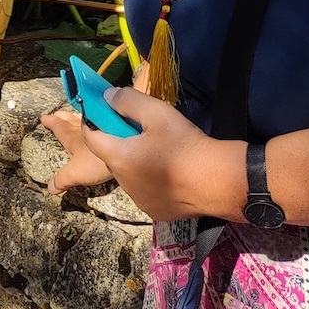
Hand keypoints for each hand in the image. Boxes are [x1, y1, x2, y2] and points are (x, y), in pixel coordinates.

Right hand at [40, 106, 113, 193]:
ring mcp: (100, 127)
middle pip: (72, 121)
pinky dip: (97, 119)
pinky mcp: (114, 129)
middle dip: (64, 117)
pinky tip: (102, 122)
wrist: (122, 152)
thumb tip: (50, 188)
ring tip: (76, 114)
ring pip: (86, 119)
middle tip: (57, 113)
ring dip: (79, 117)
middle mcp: (85, 130)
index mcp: (74, 138)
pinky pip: (101, 121)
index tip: (44, 117)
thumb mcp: (76, 173)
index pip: (60, 128)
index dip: (52, 123)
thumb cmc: (96, 162)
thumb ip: (62, 179)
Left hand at [76, 87, 241, 222]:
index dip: (93, 121)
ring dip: (134, 160)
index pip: (91, 137)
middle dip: (119, 140)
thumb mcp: (157, 112)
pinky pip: (143, 190)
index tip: (104, 110)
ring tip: (158, 149)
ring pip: (128, 174)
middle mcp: (124, 183)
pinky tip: (168, 171)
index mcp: (119, 158)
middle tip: (140, 127)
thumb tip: (107, 97)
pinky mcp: (155, 211)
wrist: (217, 181)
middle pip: (111, 156)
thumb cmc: (184, 145)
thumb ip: (128, 101)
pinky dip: (148, 179)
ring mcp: (139, 201)